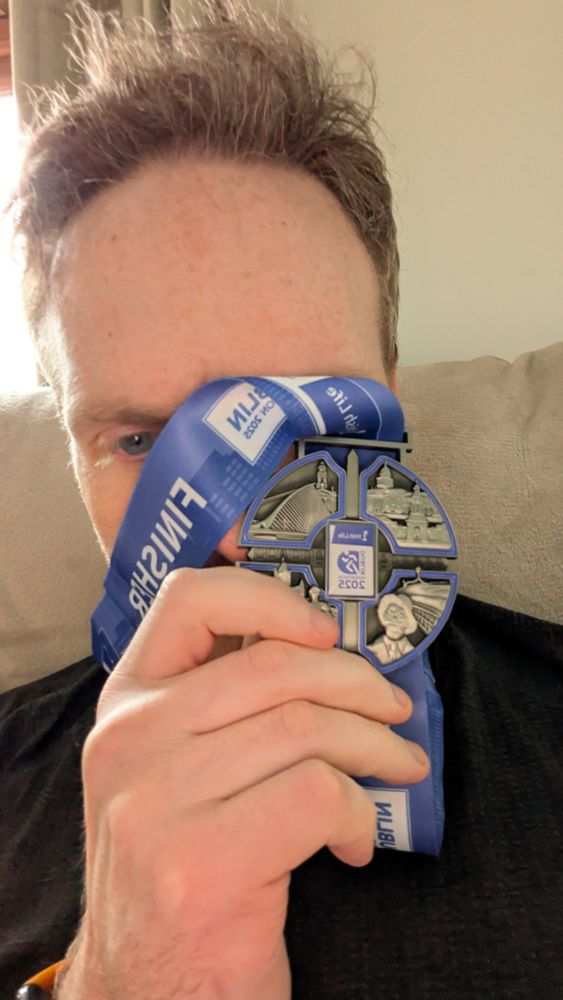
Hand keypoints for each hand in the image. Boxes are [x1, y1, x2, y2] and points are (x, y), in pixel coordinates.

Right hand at [58, 567, 427, 999]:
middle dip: (359, 682)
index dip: (270, 598)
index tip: (325, 629)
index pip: (190, 599)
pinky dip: (358, 812)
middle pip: (275, 665)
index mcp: (125, 703)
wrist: (150, 987)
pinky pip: (318, 793)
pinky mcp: (200, 862)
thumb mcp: (180, 767)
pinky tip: (352, 842)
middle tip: (395, 710)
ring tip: (394, 771)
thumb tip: (321, 646)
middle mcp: (129, 740)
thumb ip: (225, 704)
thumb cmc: (184, 867)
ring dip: (374, 747)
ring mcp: (156, 800)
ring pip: (306, 727)